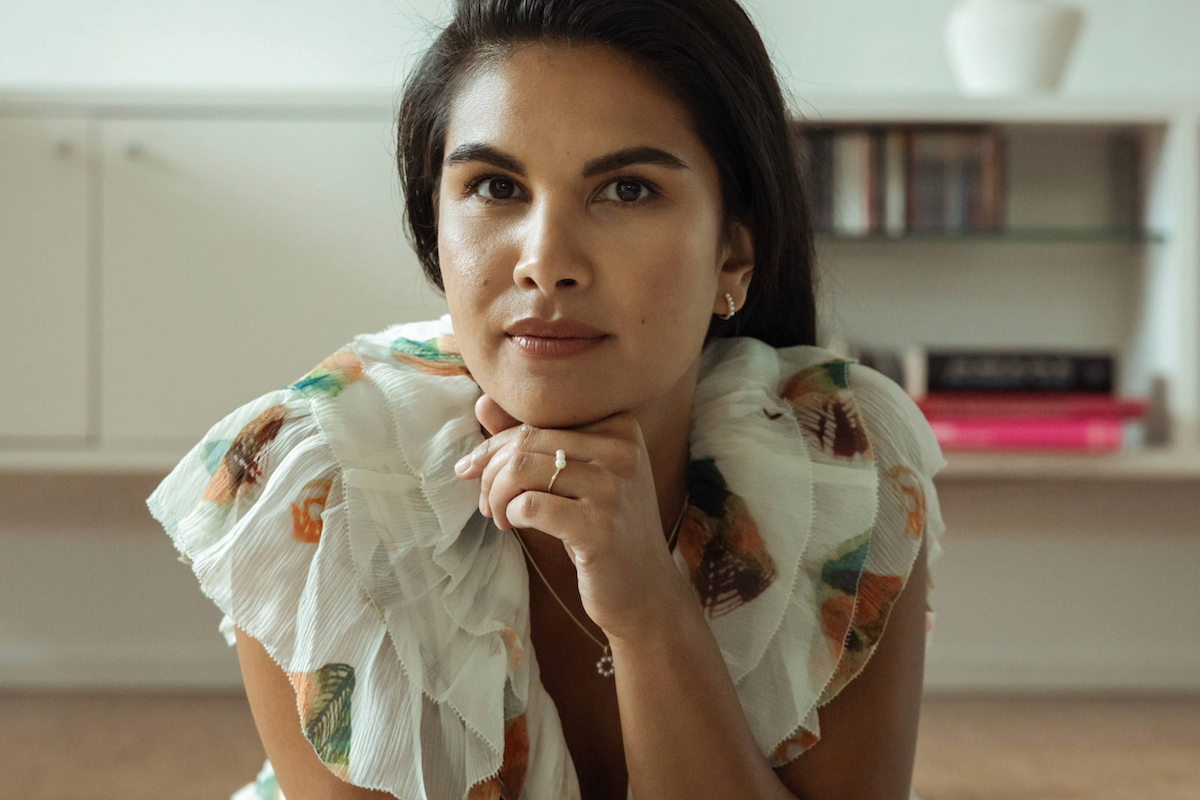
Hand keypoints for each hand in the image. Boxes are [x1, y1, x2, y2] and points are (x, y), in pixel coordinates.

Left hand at [453, 393, 685, 640]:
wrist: (645, 589)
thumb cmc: (603, 527)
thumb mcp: (574, 476)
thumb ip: (532, 438)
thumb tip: (483, 401)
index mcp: (620, 426)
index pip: (540, 417)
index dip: (498, 443)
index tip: (476, 469)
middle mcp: (622, 450)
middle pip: (526, 440)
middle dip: (490, 471)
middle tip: (486, 500)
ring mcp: (613, 489)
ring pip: (521, 469)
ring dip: (496, 494)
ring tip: (498, 515)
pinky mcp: (599, 528)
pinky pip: (530, 505)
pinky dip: (510, 514)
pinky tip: (513, 525)